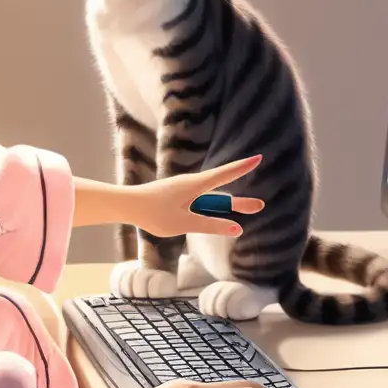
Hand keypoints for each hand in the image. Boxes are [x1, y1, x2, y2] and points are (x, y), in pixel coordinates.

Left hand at [130, 155, 265, 237]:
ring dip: (228, 206)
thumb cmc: (154, 214)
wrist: (127, 204)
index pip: (224, 175)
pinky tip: (212, 213)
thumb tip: (237, 229)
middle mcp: (192, 185)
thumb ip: (210, 225)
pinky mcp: (177, 196)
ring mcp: (184, 190)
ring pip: (211, 199)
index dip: (242, 167)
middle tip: (260, 206)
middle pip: (221, 193)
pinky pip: (200, 202)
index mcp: (195, 186)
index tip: (258, 158)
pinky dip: (212, 208)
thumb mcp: (184, 223)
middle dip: (240, 201)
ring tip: (249, 209)